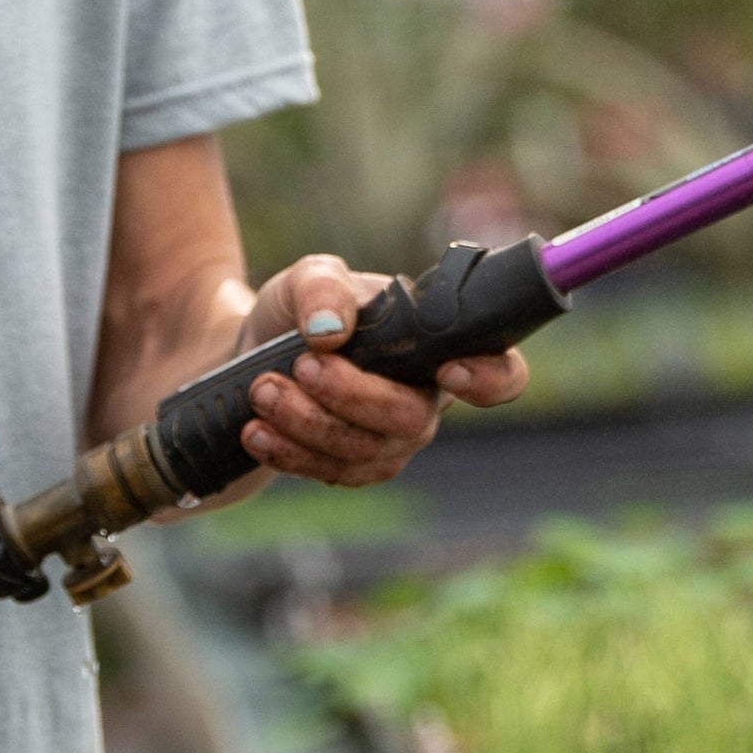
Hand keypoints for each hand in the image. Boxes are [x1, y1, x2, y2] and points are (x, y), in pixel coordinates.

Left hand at [235, 254, 530, 486]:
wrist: (251, 351)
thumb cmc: (300, 309)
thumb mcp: (306, 277)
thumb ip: (322, 288)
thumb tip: (330, 330)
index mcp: (439, 345)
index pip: (502, 373)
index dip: (490, 380)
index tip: (449, 371)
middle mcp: (427, 398)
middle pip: (413, 419)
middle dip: (353, 397)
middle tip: (300, 365)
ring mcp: (392, 440)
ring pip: (369, 452)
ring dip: (310, 424)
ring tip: (263, 391)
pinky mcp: (352, 467)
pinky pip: (334, 474)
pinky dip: (292, 453)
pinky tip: (256, 430)